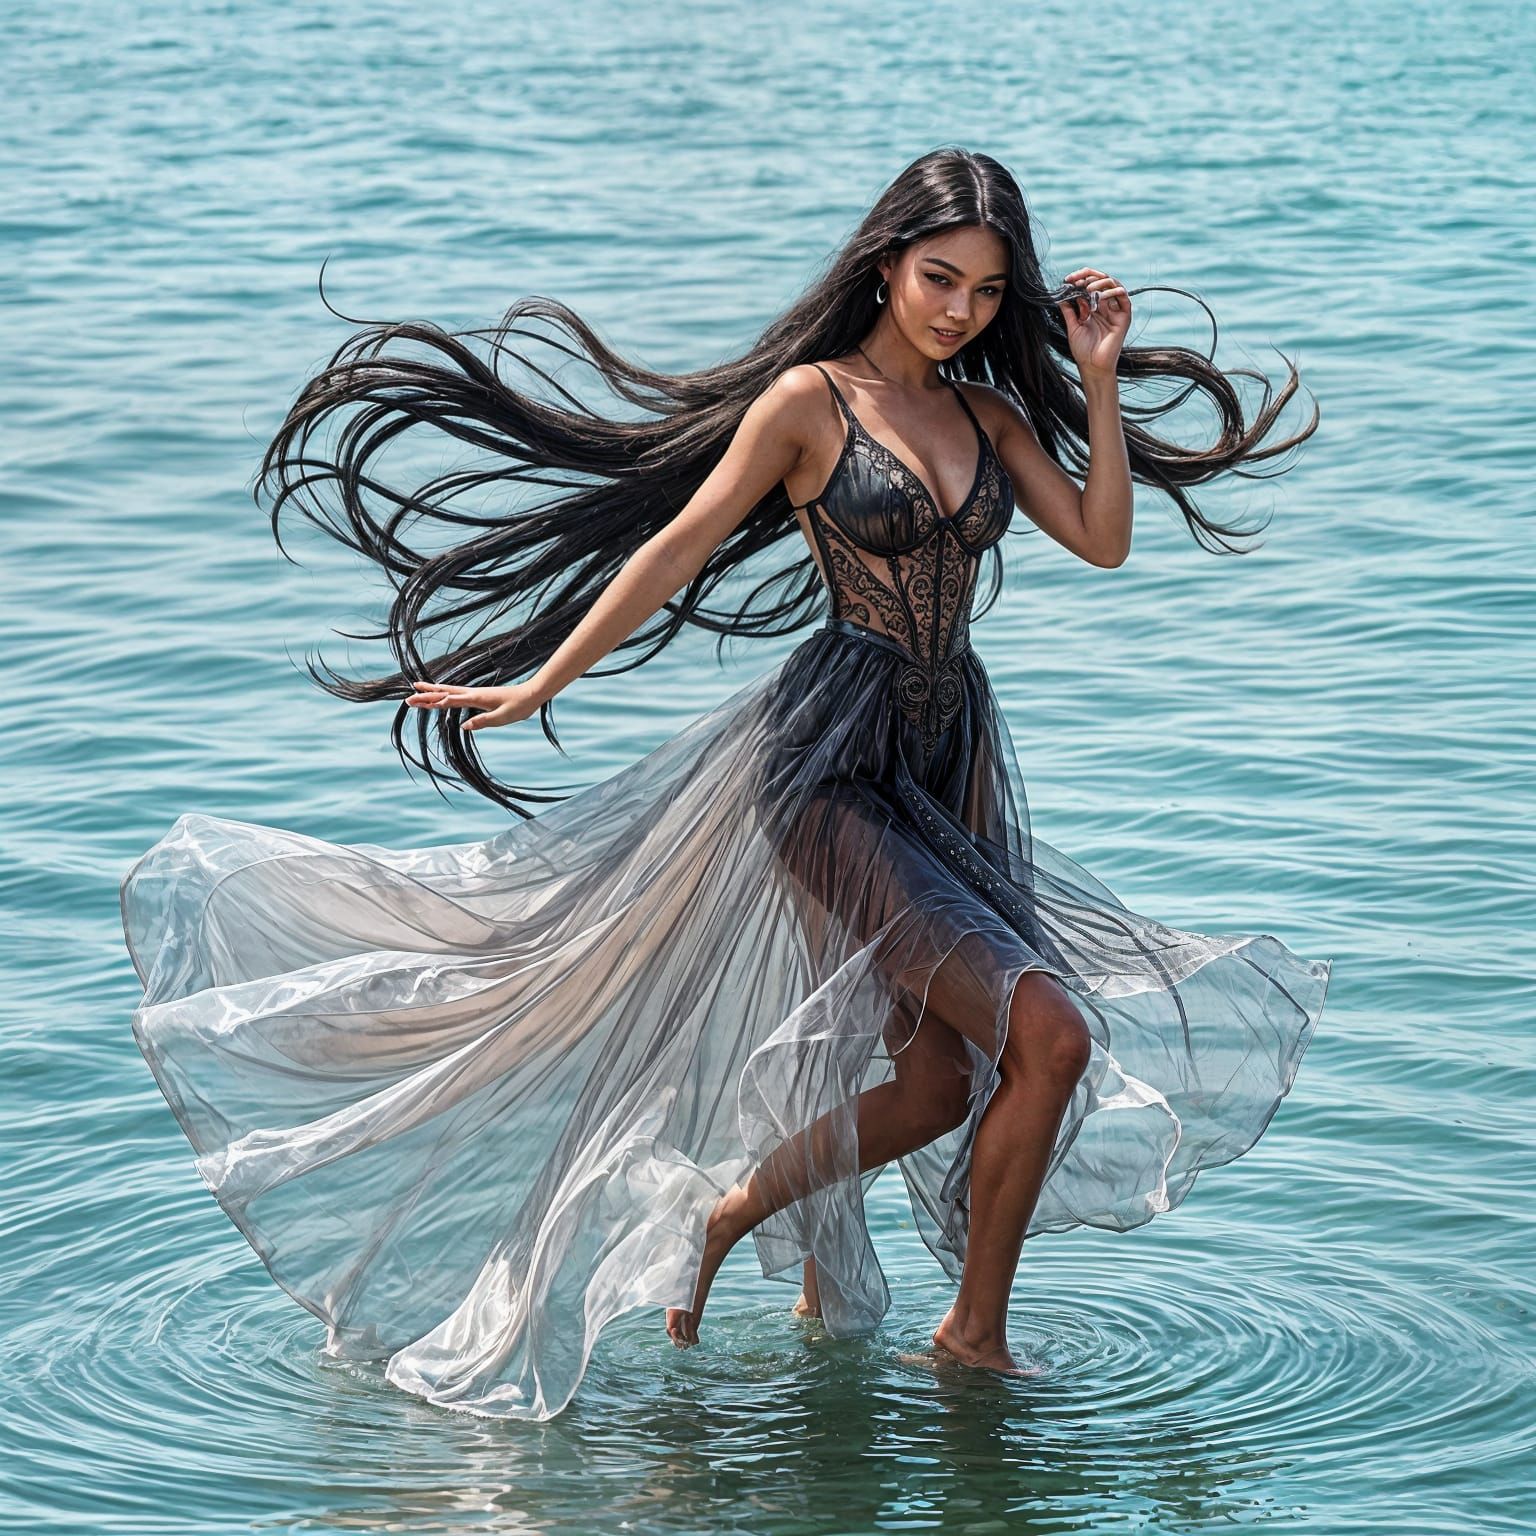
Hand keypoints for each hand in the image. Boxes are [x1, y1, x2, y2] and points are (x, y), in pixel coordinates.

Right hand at [406, 679, 542, 732]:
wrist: (530, 694)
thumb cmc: (517, 707)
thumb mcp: (501, 718)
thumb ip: (482, 721)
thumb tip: (465, 727)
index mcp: (475, 698)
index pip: (449, 700)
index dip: (432, 702)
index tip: (415, 702)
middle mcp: (472, 693)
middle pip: (444, 693)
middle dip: (426, 696)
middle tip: (408, 698)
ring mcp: (475, 693)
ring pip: (448, 691)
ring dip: (432, 691)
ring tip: (417, 689)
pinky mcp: (479, 695)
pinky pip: (457, 693)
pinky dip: (445, 692)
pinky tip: (441, 694)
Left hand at [1058, 266, 1130, 379]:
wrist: (1093, 366)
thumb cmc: (1083, 350)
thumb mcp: (1072, 326)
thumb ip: (1069, 310)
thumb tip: (1062, 294)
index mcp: (1093, 307)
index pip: (1090, 284)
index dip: (1080, 278)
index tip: (1068, 279)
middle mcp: (1105, 306)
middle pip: (1102, 280)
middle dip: (1089, 275)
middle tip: (1077, 279)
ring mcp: (1115, 310)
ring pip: (1113, 284)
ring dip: (1100, 282)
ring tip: (1088, 289)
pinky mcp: (1124, 316)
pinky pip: (1123, 297)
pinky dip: (1113, 291)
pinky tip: (1101, 296)